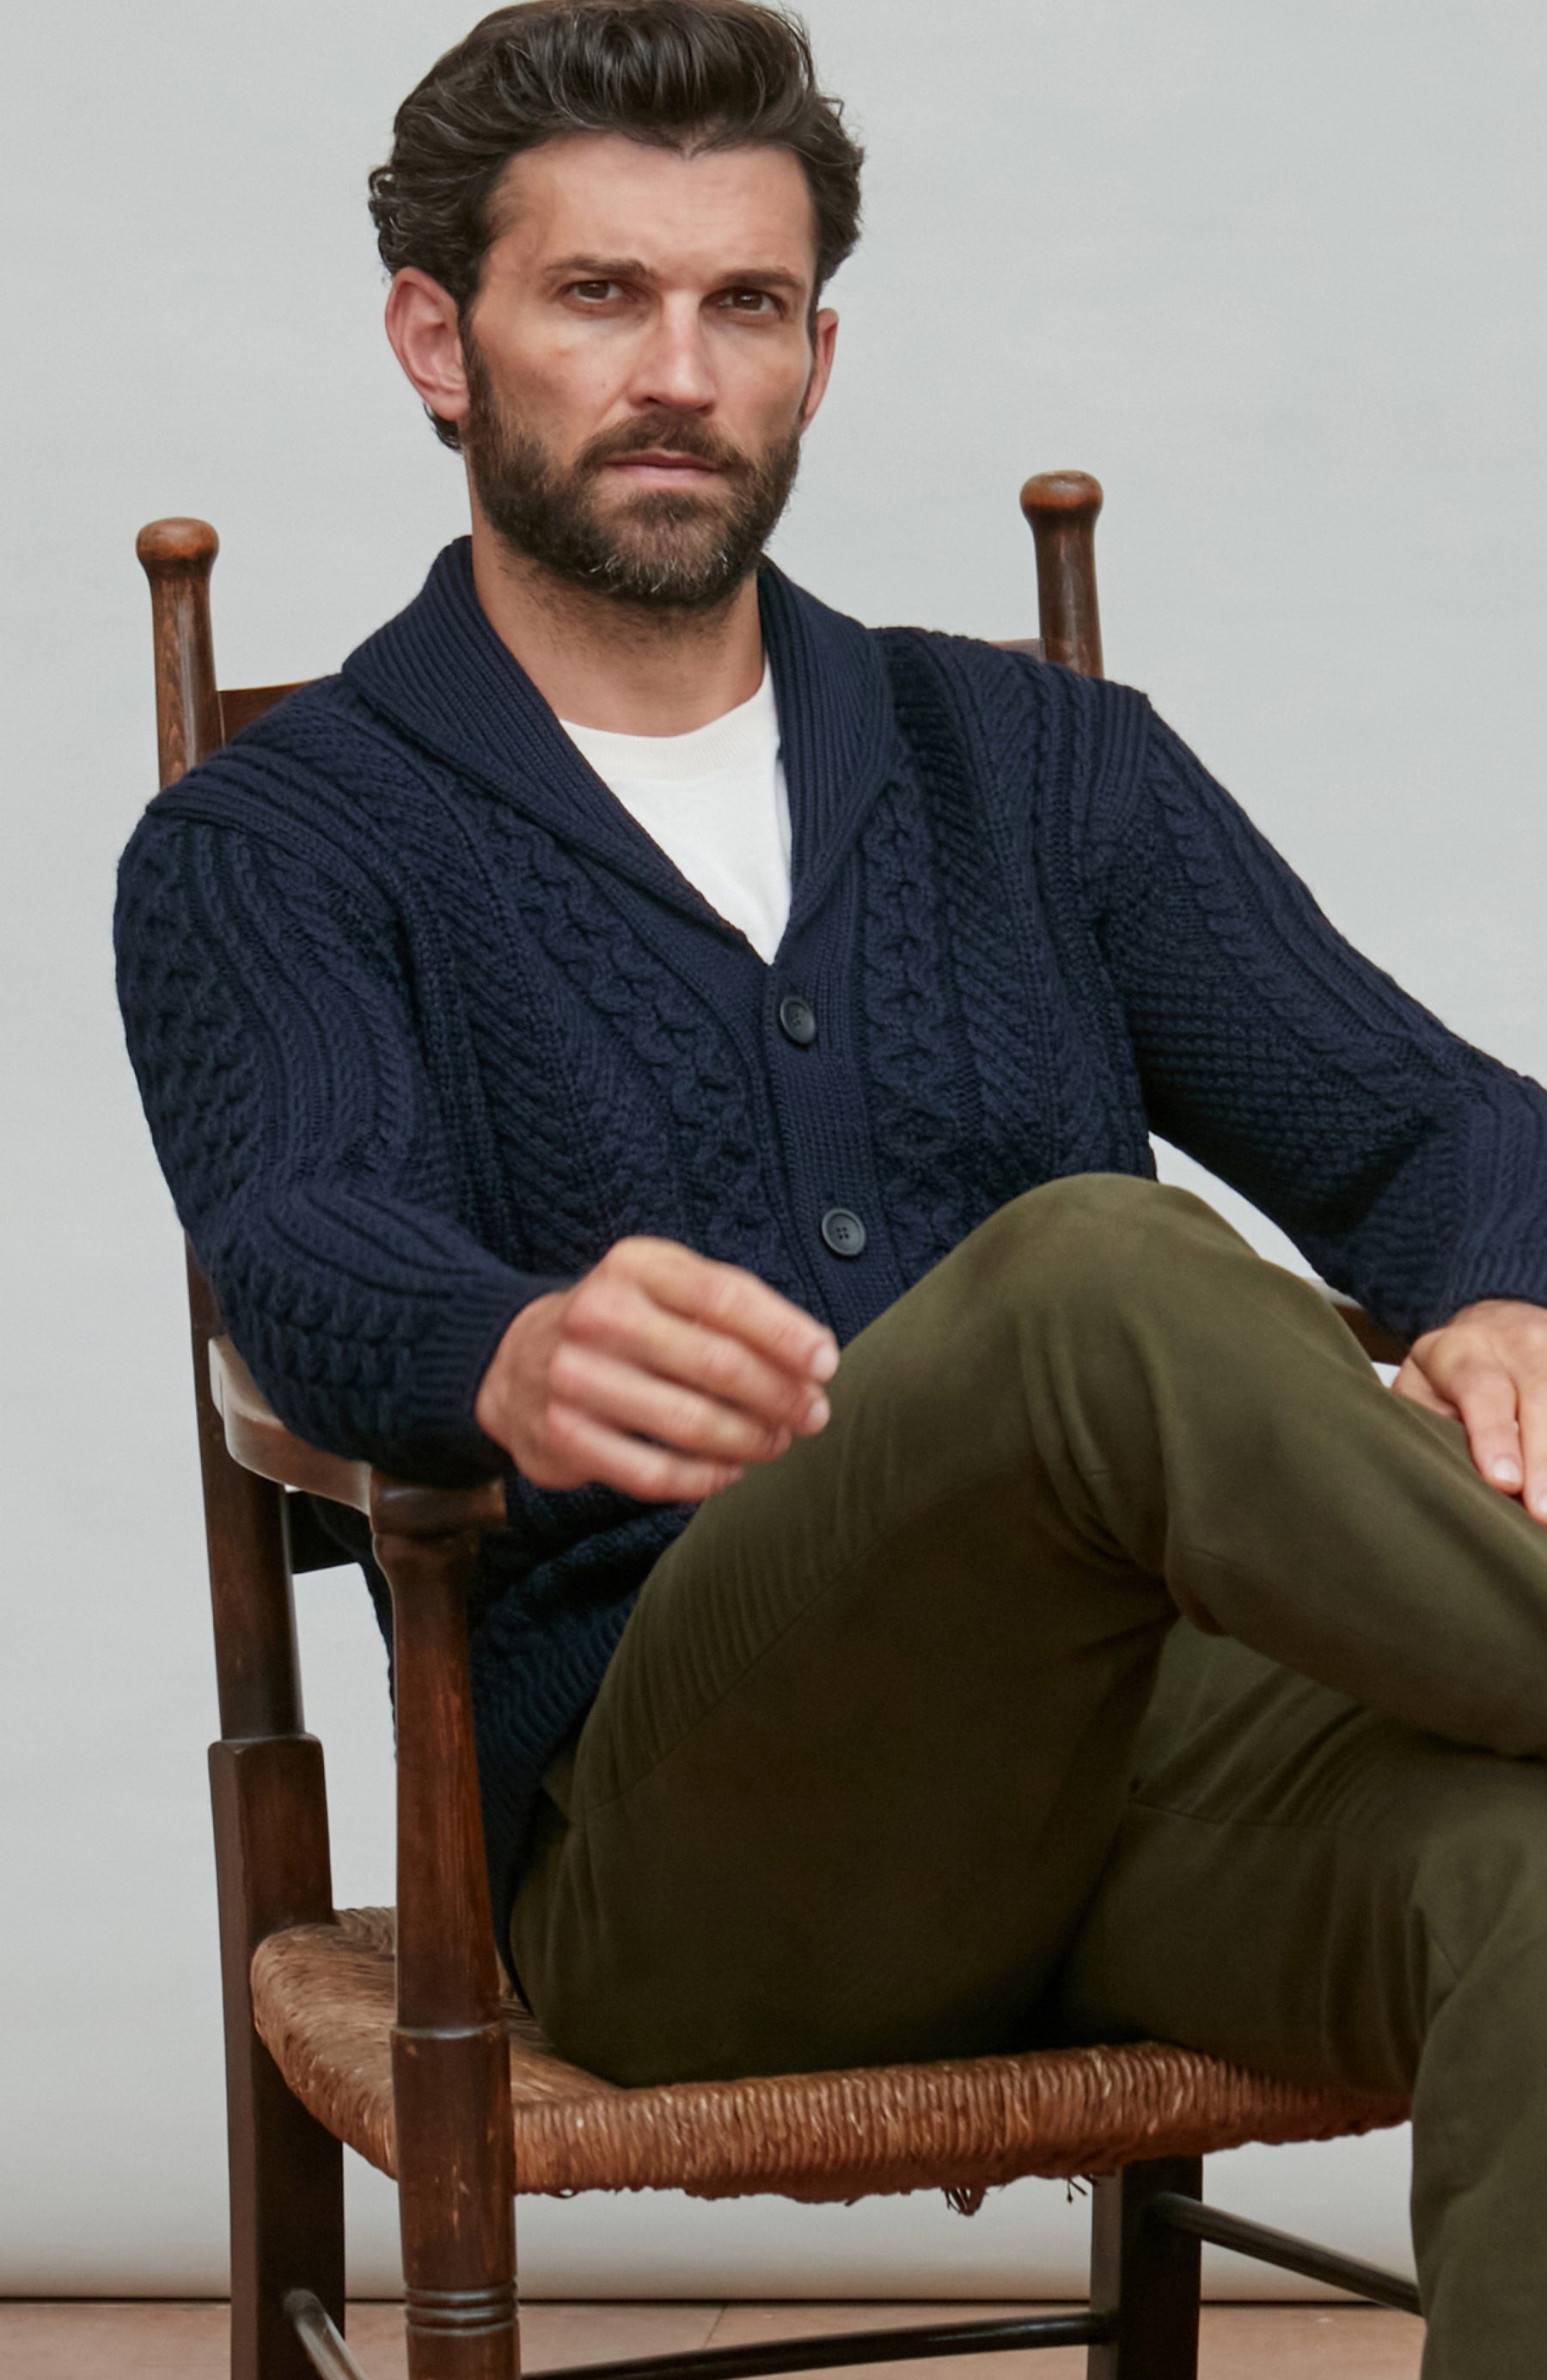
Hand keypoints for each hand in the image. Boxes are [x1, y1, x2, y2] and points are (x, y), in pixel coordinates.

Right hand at [474, 1236, 838, 1502]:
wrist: (511, 1359)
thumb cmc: (619, 1325)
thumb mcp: (662, 1288)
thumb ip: (731, 1311)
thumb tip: (814, 1357)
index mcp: (634, 1266)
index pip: (724, 1295)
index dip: (785, 1333)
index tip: (825, 1363)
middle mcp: (597, 1314)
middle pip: (715, 1361)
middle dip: (778, 1395)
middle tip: (812, 1415)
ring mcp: (573, 1377)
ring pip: (689, 1422)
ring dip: (749, 1439)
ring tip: (776, 1442)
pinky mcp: (563, 1437)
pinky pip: (653, 1473)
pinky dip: (704, 1479)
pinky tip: (729, 1472)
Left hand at [1393, 1298, 1546, 1522]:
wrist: (1494, 1326)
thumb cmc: (1451, 1372)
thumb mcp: (1422, 1388)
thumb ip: (1426, 1423)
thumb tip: (1433, 1476)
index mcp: (1463, 1350)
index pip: (1481, 1390)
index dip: (1493, 1436)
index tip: (1503, 1481)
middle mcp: (1518, 1344)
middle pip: (1538, 1397)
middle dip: (1542, 1460)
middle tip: (1541, 1511)